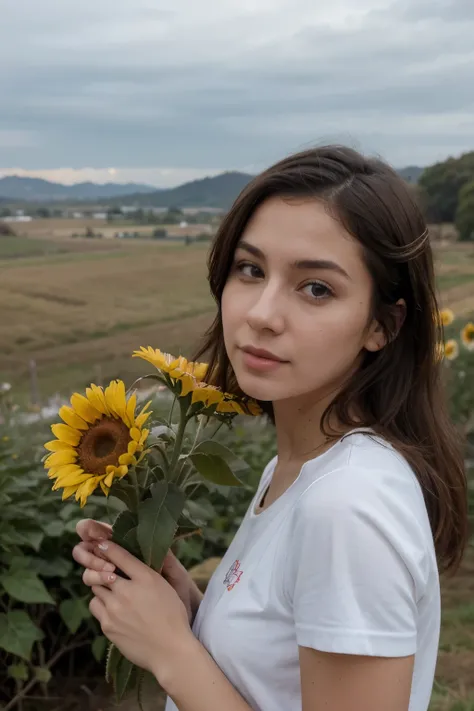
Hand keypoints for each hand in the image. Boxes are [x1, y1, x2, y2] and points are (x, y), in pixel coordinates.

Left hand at [83, 540, 194, 681]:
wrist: (170, 650)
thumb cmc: (172, 616)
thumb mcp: (165, 587)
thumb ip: (146, 574)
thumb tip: (130, 563)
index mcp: (146, 578)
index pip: (120, 555)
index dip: (108, 547)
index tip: (101, 543)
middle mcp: (128, 590)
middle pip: (103, 572)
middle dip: (104, 572)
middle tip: (108, 574)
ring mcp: (115, 609)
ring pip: (96, 589)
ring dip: (102, 589)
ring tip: (113, 594)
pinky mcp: (107, 625)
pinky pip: (96, 606)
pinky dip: (101, 605)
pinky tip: (113, 610)